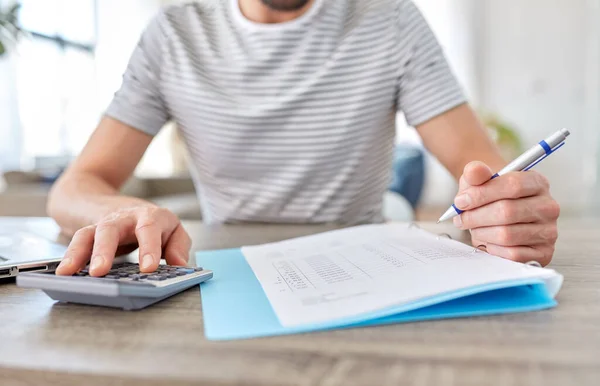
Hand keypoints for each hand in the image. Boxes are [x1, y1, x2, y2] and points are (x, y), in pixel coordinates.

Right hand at [55, 206, 190, 275]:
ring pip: (88, 234)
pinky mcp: (88, 233)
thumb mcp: (172, 229)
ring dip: (78, 253)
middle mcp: (124, 218)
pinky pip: (76, 242)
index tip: (147, 269)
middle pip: (111, 229)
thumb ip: (178, 246)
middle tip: (99, 272)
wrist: (114, 203)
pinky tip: (63, 272)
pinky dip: (69, 257)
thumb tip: (179, 265)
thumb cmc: (150, 223)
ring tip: (69, 273)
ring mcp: (103, 225)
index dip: (148, 248)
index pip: (149, 228)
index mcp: (150, 216)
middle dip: (104, 250)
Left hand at [452, 161, 559, 265]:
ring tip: (474, 229)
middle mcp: (548, 206)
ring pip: (507, 235)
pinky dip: (494, 249)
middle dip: (476, 217)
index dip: (482, 194)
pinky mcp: (544, 253)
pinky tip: (488, 241)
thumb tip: (474, 171)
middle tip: (461, 219)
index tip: (460, 201)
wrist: (496, 214)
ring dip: (481, 233)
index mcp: (537, 182)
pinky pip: (513, 254)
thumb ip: (476, 172)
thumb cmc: (489, 196)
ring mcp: (548, 231)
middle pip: (507, 212)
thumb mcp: (479, 180)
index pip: (513, 185)